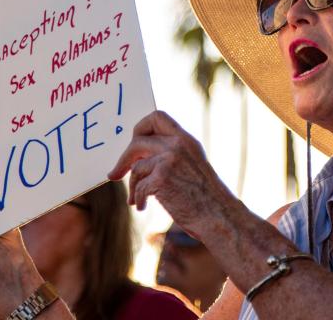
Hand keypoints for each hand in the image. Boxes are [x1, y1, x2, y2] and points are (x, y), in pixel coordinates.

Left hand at [108, 111, 232, 234]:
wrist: (218, 215)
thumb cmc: (204, 197)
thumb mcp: (192, 166)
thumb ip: (171, 155)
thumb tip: (138, 157)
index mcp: (186, 140)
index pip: (157, 117)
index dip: (140, 129)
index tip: (134, 144)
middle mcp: (178, 145)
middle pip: (138, 141)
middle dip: (123, 160)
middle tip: (115, 174)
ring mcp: (171, 160)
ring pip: (136, 167)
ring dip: (132, 186)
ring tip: (136, 199)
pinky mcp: (163, 177)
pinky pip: (139, 186)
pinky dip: (138, 199)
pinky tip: (142, 207)